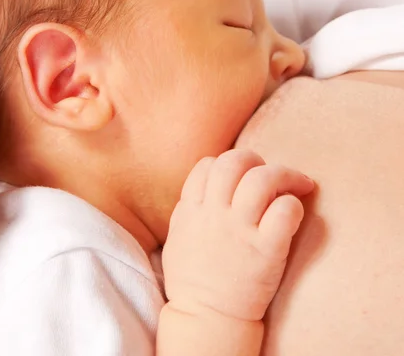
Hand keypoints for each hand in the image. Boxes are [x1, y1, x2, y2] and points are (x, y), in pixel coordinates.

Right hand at [162, 149, 314, 322]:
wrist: (206, 319)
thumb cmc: (193, 279)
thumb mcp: (178, 235)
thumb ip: (190, 207)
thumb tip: (206, 185)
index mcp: (191, 209)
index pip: (208, 164)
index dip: (226, 164)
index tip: (239, 177)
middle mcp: (214, 214)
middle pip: (234, 161)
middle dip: (256, 159)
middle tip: (270, 172)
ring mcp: (239, 231)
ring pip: (262, 179)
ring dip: (285, 174)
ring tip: (299, 184)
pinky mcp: (265, 250)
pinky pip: (284, 211)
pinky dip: (293, 204)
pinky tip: (294, 212)